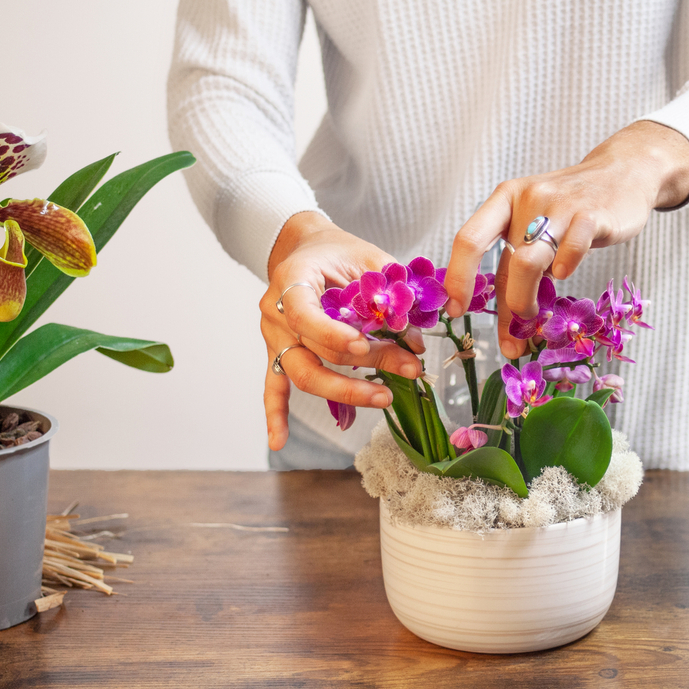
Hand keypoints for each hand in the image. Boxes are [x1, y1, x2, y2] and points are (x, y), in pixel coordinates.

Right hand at [262, 212, 425, 450]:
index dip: (333, 334)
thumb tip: (416, 342)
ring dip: (343, 391)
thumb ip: (391, 296)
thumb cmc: (339, 250)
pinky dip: (275, 415)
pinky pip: (273, 386)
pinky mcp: (278, 353)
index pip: (305, 314)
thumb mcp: (369, 260)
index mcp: (293, 279)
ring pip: (301, 373)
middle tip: (405, 371)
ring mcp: (273, 336)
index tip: (364, 345)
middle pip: (311, 351)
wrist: (306, 246)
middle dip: (361, 366)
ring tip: (384, 397)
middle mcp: (275, 311)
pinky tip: (278, 441)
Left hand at [442, 121, 688, 357]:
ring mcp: (560, 206)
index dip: (457, 278)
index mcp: (505, 199)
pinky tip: (564, 272)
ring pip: (531, 262)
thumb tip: (506, 328)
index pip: (469, 239)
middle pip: (505, 261)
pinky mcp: (592, 215)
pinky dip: (565, 270)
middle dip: (507, 305)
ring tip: (534, 314)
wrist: (622, 174)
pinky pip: (572, 251)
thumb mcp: (534, 227)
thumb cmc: (569, 209)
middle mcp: (528, 199)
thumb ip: (515, 267)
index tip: (453, 311)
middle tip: (514, 329)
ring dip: (527, 298)